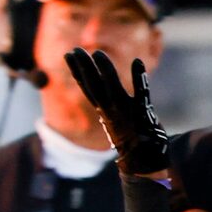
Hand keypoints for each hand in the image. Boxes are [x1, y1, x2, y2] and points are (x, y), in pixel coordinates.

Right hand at [66, 49, 170, 178]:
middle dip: (83, 67)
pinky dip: (139, 78)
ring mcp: (125, 112)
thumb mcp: (114, 121)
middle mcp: (111, 110)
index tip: (68, 55)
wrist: (142, 162)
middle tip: (75, 50)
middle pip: (93, 86)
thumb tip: (100, 94)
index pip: (88, 87)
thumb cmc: (130, 140)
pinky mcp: (143, 114)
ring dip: (104, 70)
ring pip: (111, 88)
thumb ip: (108, 106)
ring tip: (97, 53)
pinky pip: (142, 94)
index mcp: (104, 110)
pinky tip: (137, 62)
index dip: (77, 71)